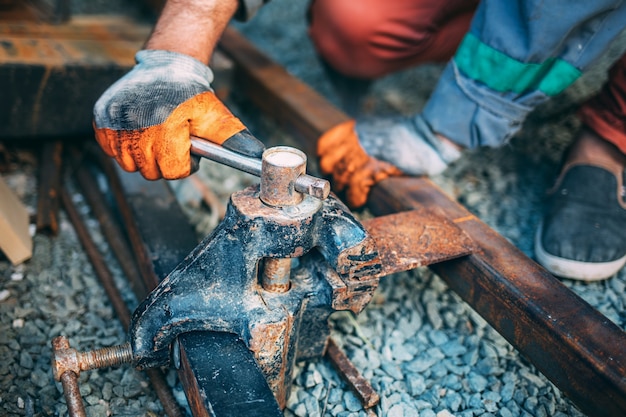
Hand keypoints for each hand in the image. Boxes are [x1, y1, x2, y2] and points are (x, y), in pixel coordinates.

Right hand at [93, 50, 246, 179]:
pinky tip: (138, 132)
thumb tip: (256, 156)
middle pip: (150, 172)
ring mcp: (114, 122)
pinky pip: (111, 151)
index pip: (173, 171)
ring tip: (156, 137)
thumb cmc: (192, 94)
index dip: (185, 165)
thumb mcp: (215, 114)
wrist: (165, 67)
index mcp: (165, 126)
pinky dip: (124, 147)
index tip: (188, 149)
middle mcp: (135, 125)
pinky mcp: (101, 119)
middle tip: (173, 141)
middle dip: (165, 162)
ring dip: (144, 157)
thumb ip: (232, 137)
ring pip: (129, 165)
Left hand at [317, 114, 461, 206]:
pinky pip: (355, 188)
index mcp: (355, 128)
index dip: (327, 160)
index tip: (333, 169)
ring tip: (353, 197)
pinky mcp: (374, 168)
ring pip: (341, 177)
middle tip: (343, 186)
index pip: (324, 145)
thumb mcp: (381, 128)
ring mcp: (363, 152)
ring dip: (345, 190)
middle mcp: (354, 139)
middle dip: (335, 177)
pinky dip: (356, 198)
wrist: (431, 134)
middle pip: (328, 163)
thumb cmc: (413, 134)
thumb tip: (354, 155)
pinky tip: (361, 201)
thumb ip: (365, 139)